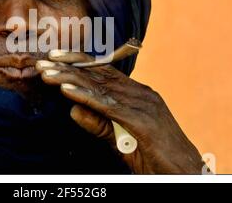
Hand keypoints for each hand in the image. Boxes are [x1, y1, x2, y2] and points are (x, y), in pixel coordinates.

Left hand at [35, 50, 204, 173]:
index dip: (78, 63)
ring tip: (47, 72)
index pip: (103, 73)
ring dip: (70, 78)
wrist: (188, 172)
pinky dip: (86, 97)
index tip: (54, 57)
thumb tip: (72, 111)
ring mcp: (143, 105)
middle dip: (68, 66)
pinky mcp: (142, 121)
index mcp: (138, 95)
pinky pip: (108, 107)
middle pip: (98, 75)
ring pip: (100, 87)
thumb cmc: (157, 157)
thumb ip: (99, 124)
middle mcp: (141, 94)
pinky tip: (67, 91)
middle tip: (42, 61)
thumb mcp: (122, 139)